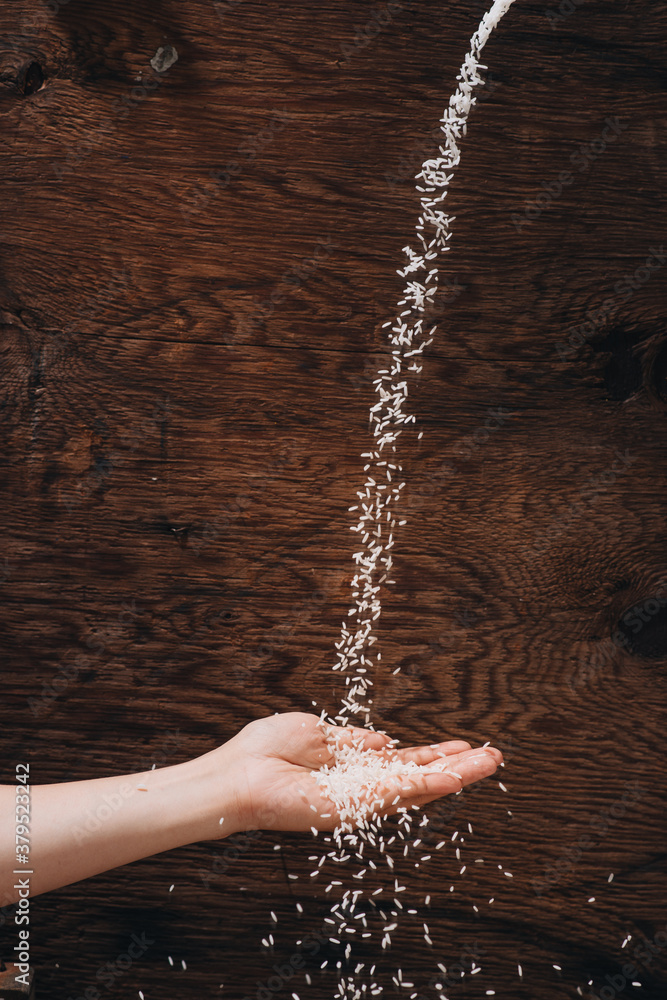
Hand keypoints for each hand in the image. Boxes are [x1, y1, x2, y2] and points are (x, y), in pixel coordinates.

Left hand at [216, 712, 502, 834]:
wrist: (237, 775)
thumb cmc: (264, 751)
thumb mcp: (316, 733)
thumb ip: (353, 741)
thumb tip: (384, 741)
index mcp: (352, 769)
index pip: (402, 764)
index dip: (433, 756)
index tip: (462, 746)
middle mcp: (361, 788)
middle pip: (419, 778)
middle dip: (457, 767)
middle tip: (492, 756)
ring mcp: (359, 800)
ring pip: (418, 788)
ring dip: (456, 775)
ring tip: (489, 762)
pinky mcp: (352, 807)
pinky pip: (396, 794)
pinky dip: (428, 785)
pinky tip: (455, 776)